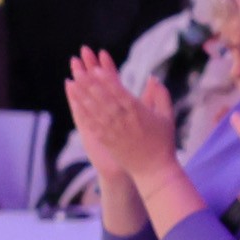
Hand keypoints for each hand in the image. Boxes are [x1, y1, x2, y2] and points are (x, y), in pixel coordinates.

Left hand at [63, 49, 177, 181]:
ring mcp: (113, 131)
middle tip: (78, 70)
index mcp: (138, 112)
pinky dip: (83, 113)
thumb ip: (161, 96)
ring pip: (95, 110)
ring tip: (72, 82)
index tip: (97, 69)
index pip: (119, 92)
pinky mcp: (107, 141)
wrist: (154, 170)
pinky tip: (76, 103)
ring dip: (82, 95)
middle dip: (90, 83)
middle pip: (103, 98)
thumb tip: (153, 78)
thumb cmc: (163, 142)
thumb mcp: (167, 117)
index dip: (107, 80)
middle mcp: (123, 120)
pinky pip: (92, 124)